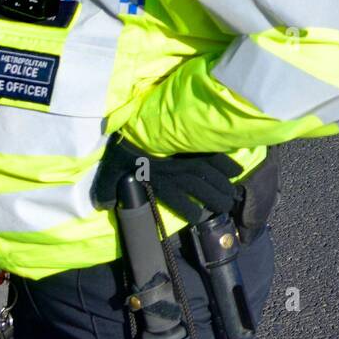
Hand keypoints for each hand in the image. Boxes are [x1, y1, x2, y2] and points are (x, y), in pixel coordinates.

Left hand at [91, 135, 243, 221]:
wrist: (138, 121)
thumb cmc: (124, 146)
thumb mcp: (109, 169)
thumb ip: (105, 189)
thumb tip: (102, 206)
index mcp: (160, 182)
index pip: (177, 202)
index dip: (188, 211)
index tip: (197, 218)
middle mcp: (178, 174)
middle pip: (201, 191)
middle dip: (215, 200)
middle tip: (226, 207)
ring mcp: (189, 159)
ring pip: (210, 177)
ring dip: (222, 187)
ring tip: (232, 195)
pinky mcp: (196, 144)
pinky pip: (215, 156)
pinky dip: (226, 163)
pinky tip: (236, 170)